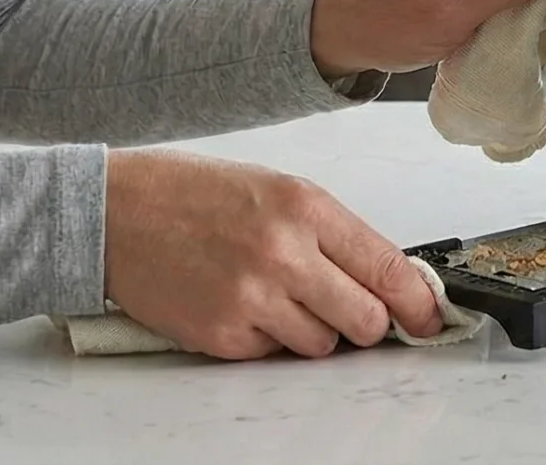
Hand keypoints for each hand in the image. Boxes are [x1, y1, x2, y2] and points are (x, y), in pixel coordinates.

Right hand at [101, 147, 439, 357]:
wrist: (116, 212)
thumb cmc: (194, 195)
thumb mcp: (277, 190)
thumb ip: (333, 233)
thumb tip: (386, 279)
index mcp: (305, 207)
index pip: (386, 266)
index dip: (417, 302)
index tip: (429, 318)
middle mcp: (283, 253)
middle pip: (365, 320)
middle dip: (367, 323)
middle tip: (350, 311)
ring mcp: (251, 299)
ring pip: (322, 346)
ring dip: (314, 332)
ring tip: (277, 296)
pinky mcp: (222, 335)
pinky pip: (272, 356)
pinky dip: (267, 340)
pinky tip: (241, 304)